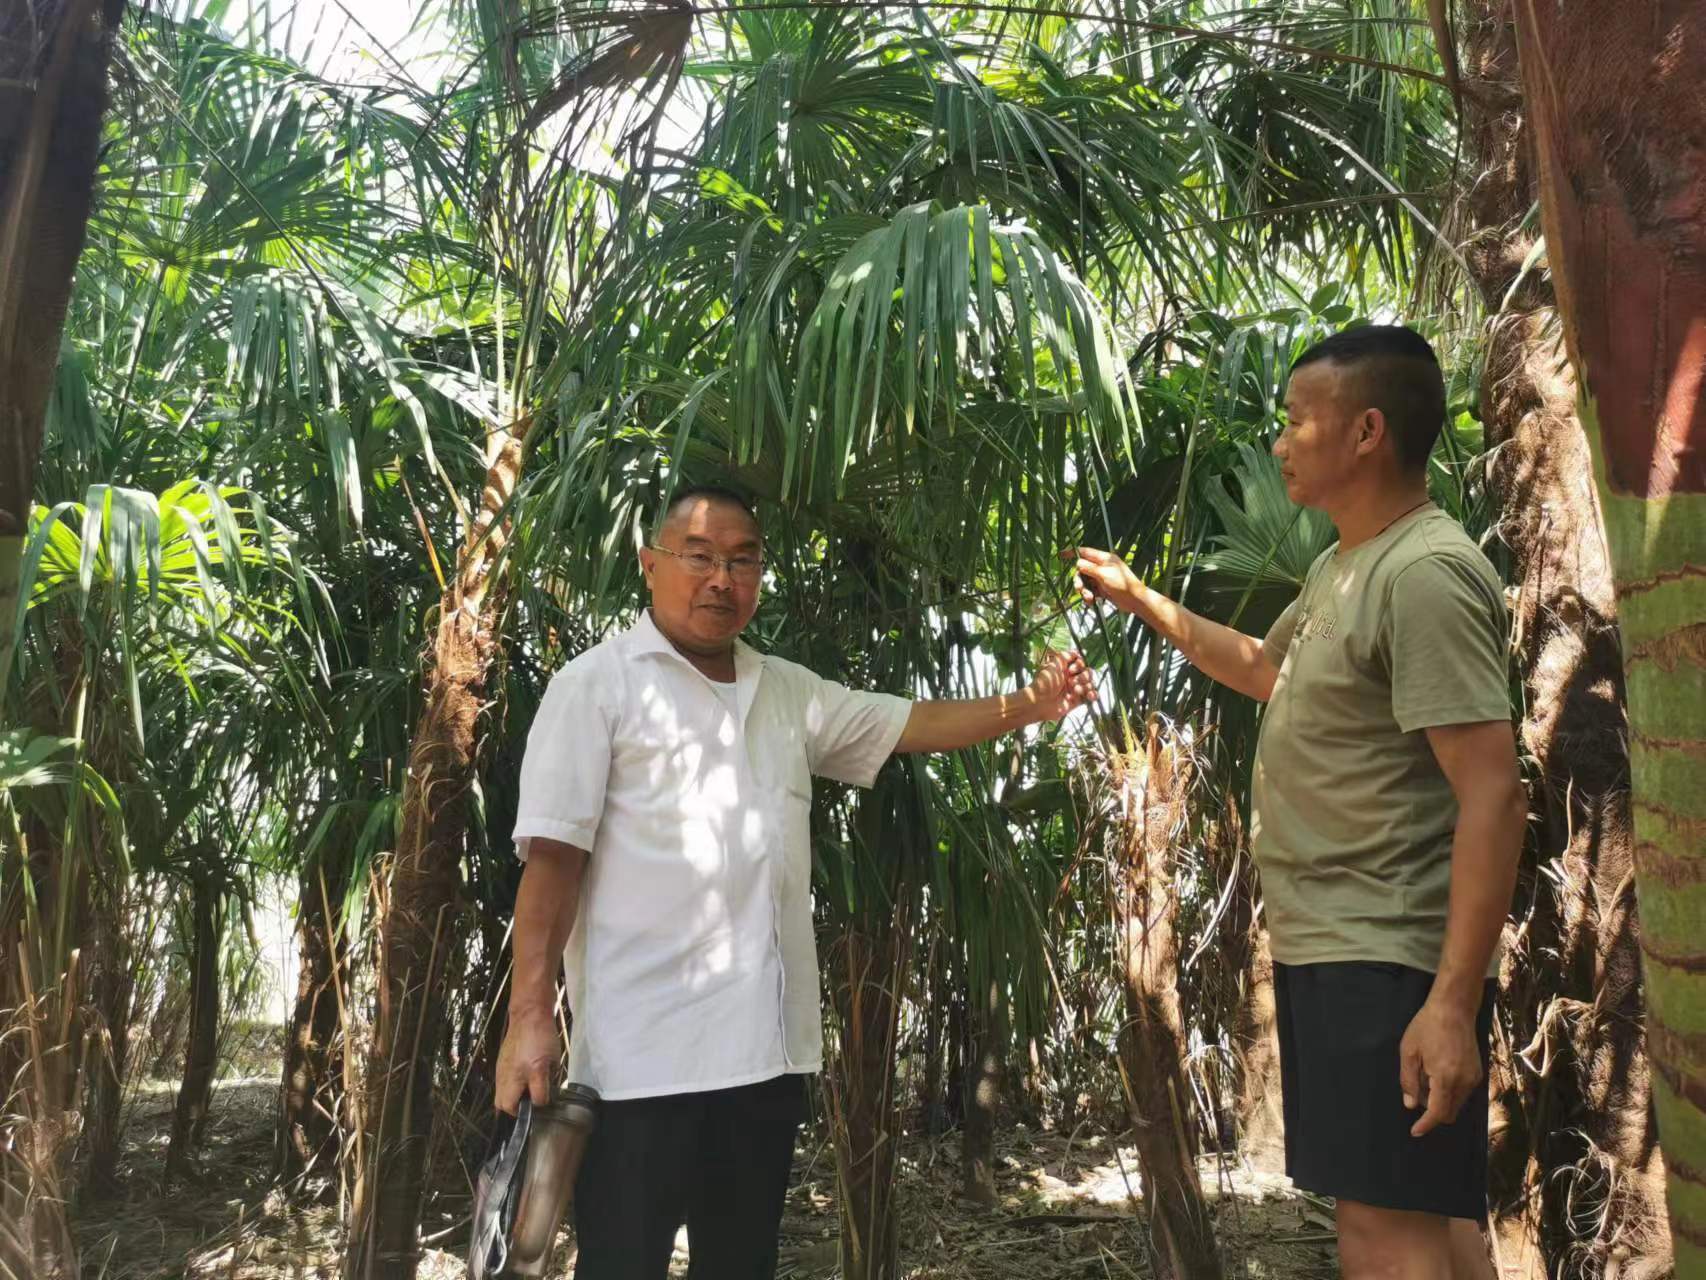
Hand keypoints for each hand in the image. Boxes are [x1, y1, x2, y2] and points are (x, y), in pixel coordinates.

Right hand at [494, 1005, 558, 1114]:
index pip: (537, 1099)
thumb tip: (547, 1093)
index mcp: (535, 1069)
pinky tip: (516, 1084)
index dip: (543, 1104)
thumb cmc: (543, 1035)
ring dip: (510, 1102)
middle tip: (528, 1106)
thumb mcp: (555, 1059)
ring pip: (498, 1099)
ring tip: (522, 1096)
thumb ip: (550, 1078)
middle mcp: (515, 1072)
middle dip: (517, 1111)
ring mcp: (503, 1071)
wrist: (528, 1016)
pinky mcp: (498, 1067)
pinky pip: (498, 1088)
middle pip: (506, 1105)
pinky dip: (506, 1091)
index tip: (546, 1103)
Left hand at [1028, 649, 1095, 720]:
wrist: (1038, 703)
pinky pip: (1090, 696)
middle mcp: (1071, 678)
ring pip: (1090, 684)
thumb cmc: (1043, 683)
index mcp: (1065, 669)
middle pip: (1088, 673)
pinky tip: (1090, 696)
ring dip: (1086, 686)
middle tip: (1071, 682)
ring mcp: (1074, 689)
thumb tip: (1075, 651)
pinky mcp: (1077, 700)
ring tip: (1075, 691)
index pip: (1080, 662)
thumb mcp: (1052, 665)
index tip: (1071, 670)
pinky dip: (1093, 695)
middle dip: (1083, 677)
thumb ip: (1064, 657)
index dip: (1079, 665)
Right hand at [1069, 546, 1142, 612]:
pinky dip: (1089, 596)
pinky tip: (1091, 602)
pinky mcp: (1102, 589)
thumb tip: (1077, 563)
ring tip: (1089, 598)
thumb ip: (1089, 568)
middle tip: (1079, 589)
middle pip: (1082, 570)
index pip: (1085, 552)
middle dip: (1079, 580)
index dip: (1072, 553)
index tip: (1061, 555)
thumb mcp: (1104, 575)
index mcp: (1104, 559)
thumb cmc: (1122, 585)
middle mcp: (1102, 567)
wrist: (1134, 601)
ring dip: (1084, 590)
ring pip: (1085, 582)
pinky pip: (1090, 590)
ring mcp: (1102, 578)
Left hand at [1399, 997, 1482, 1136]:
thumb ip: (1409, 1081)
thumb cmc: (1426, 1027)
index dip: (1425, 1125)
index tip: (1415, 1132)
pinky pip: (1463, 1094)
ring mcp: (1474, 1078)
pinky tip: (1437, 1072)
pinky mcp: (1478, 1073)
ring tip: (1426, 1075)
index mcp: (1445, 1077)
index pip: (1437, 1113)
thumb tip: (1411, 1105)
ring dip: (1441, 1101)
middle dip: (1432, 1111)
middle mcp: (1464, 1082)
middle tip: (1417, 1090)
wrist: (1454, 1009)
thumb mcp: (1409, 1052)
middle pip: (1449, 1113)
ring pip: (1457, 1105)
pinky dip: (1449, 1093)